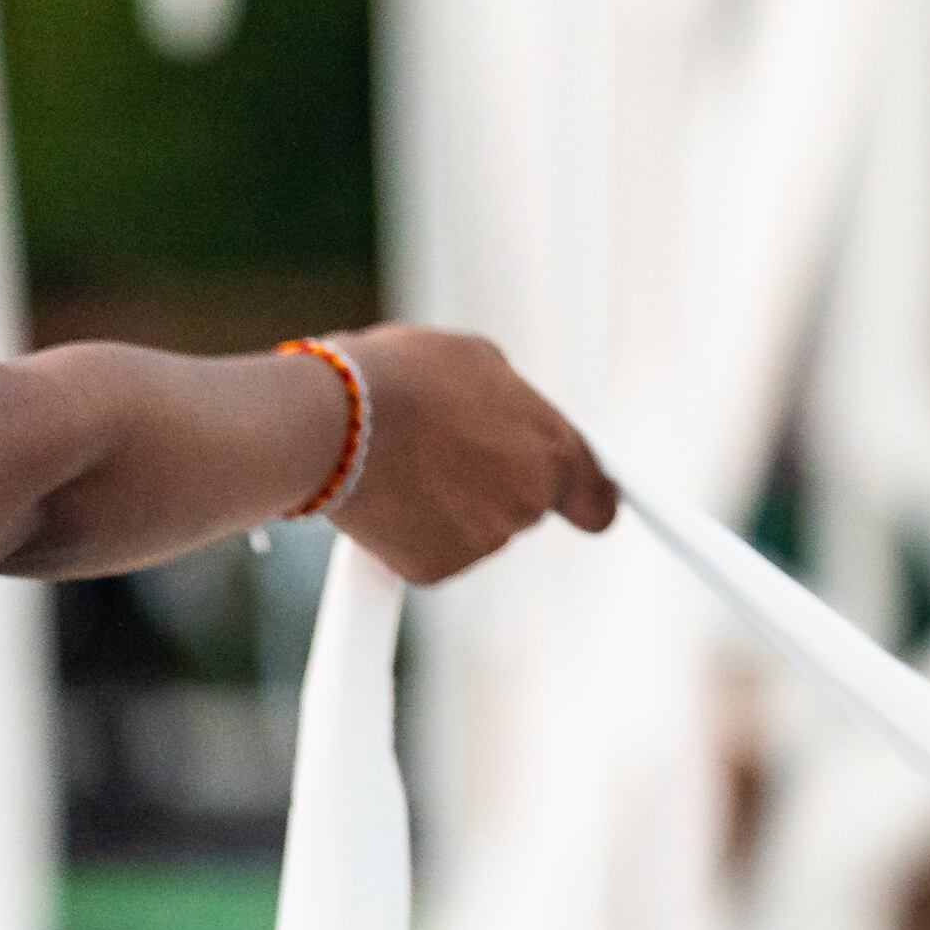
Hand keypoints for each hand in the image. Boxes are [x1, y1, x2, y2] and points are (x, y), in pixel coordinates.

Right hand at [324, 325, 617, 584]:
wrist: (332, 420)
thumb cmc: (401, 376)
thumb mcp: (475, 361)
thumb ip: (511, 399)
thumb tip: (511, 409)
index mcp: (554, 450)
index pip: (597, 498)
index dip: (588, 500)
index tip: (587, 505)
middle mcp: (531, 501)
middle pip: (525, 504)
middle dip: (492, 484)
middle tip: (442, 451)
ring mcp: (486, 540)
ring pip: (475, 527)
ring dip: (449, 504)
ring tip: (404, 462)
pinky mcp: (437, 568)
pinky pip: (432, 552)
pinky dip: (411, 533)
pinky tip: (386, 496)